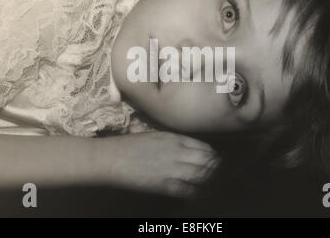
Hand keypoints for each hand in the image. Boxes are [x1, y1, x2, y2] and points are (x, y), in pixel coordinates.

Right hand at [97, 131, 219, 197]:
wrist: (112, 158)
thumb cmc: (130, 145)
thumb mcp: (156, 135)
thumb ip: (174, 141)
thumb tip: (188, 148)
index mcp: (175, 139)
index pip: (204, 147)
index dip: (212, 155)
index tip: (214, 159)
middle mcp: (178, 153)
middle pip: (207, 161)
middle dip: (215, 167)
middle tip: (217, 172)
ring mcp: (172, 170)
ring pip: (202, 176)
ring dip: (209, 180)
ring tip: (212, 183)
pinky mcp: (165, 185)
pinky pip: (188, 190)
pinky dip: (197, 192)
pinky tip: (198, 193)